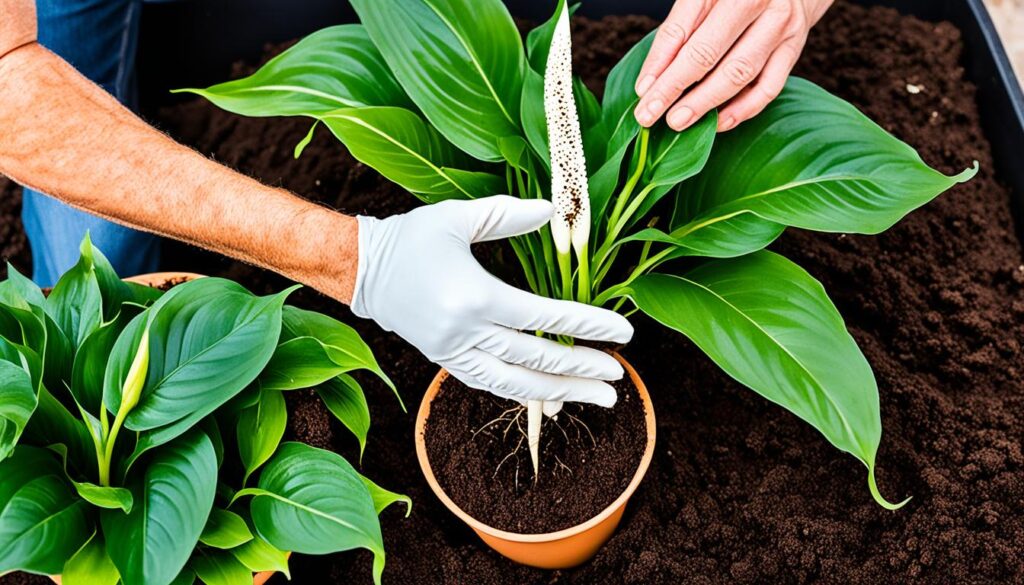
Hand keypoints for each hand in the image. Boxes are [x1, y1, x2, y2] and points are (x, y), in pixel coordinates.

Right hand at [351, 196, 633, 409]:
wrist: (362, 270)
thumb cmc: (412, 237)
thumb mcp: (459, 217)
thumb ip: (508, 215)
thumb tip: (555, 213)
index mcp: (474, 297)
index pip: (545, 318)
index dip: (588, 325)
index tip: (624, 332)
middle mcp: (466, 333)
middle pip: (537, 359)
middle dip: (583, 368)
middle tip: (619, 375)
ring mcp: (455, 353)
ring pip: (517, 384)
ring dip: (562, 392)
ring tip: (599, 398)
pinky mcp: (446, 361)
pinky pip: (492, 385)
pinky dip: (525, 393)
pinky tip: (553, 397)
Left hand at [634, 0, 831, 131]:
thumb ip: (677, 32)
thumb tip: (650, 81)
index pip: (682, 30)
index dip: (658, 65)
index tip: (642, 93)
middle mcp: (758, 1)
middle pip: (708, 54)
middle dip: (675, 89)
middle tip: (651, 116)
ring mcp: (780, 26)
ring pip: (739, 74)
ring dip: (705, 104)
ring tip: (678, 121)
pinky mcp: (793, 49)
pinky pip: (768, 88)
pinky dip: (741, 110)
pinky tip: (717, 123)